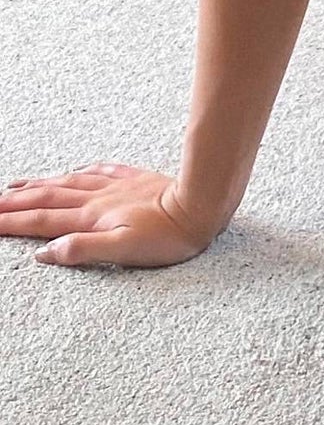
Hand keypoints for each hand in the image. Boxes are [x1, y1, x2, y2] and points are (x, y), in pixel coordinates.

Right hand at [0, 162, 218, 267]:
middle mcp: (97, 198)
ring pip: (67, 182)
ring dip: (38, 185)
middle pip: (45, 199)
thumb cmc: (169, 235)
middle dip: (13, 202)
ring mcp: (115, 186)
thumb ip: (81, 250)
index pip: (40, 222)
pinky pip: (99, 171)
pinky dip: (79, 172)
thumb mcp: (123, 251)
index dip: (10, 223)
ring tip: (16, 186)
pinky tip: (74, 171)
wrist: (203, 205)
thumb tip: (45, 253)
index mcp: (91, 217)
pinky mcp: (135, 179)